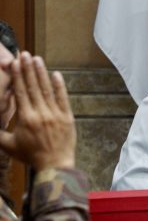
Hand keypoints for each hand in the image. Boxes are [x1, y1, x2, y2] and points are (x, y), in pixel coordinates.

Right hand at [0, 52, 75, 170]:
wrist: (54, 165)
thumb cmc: (30, 155)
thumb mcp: (8, 145)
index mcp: (26, 118)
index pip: (21, 92)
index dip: (18, 77)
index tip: (15, 63)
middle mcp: (41, 113)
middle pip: (34, 87)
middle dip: (28, 69)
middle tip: (25, 54)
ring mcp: (55, 114)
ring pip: (47, 90)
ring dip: (42, 73)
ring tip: (37, 59)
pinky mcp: (67, 117)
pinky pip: (63, 99)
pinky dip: (60, 86)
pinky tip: (56, 74)